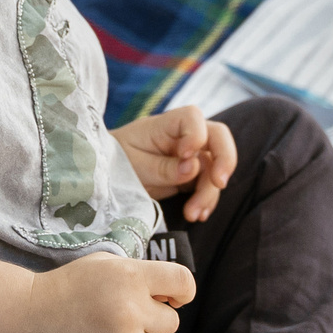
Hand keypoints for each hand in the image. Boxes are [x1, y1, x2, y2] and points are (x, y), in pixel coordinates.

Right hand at [18, 253, 191, 332]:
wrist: (28, 314)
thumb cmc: (70, 286)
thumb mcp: (106, 264)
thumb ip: (141, 275)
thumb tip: (175, 296)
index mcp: (131, 276)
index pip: (183, 281)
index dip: (183, 290)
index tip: (173, 297)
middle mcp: (130, 308)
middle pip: (172, 322)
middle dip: (154, 320)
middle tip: (127, 315)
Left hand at [112, 105, 237, 221]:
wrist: (108, 176)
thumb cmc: (117, 162)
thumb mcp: (134, 165)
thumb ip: (164, 167)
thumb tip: (194, 168)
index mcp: (165, 124)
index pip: (193, 117)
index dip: (196, 135)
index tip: (187, 155)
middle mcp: (184, 136)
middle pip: (218, 137)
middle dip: (225, 159)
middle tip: (219, 183)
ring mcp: (192, 155)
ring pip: (215, 167)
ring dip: (210, 192)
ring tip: (193, 215)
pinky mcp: (194, 174)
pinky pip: (209, 184)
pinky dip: (207, 200)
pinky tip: (198, 215)